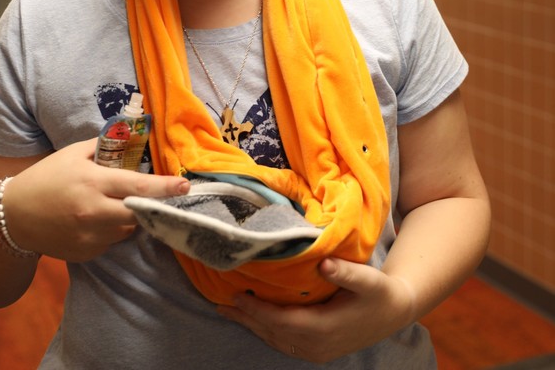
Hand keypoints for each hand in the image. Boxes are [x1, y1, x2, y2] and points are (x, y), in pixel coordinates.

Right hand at [1, 138, 189, 261]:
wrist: (12, 216)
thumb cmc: (45, 178)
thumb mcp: (73, 154)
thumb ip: (103, 146)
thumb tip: (129, 137)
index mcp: (93, 183)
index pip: (138, 186)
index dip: (165, 187)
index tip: (185, 186)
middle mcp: (93, 212)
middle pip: (139, 213)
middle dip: (147, 204)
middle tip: (148, 195)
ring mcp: (89, 236)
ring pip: (128, 229)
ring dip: (128, 216)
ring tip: (110, 202)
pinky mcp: (85, 253)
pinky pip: (112, 242)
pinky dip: (112, 230)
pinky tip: (95, 218)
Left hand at [217, 258, 414, 362]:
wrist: (394, 312)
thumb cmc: (379, 292)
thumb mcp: (367, 279)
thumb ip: (346, 273)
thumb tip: (324, 264)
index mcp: (324, 328)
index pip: (281, 321)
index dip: (257, 310)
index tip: (236, 296)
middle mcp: (317, 345)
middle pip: (272, 333)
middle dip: (246, 318)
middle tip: (220, 303)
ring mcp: (316, 351)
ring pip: (276, 340)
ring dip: (252, 325)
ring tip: (228, 310)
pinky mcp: (317, 349)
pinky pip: (284, 342)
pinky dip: (265, 330)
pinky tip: (254, 319)